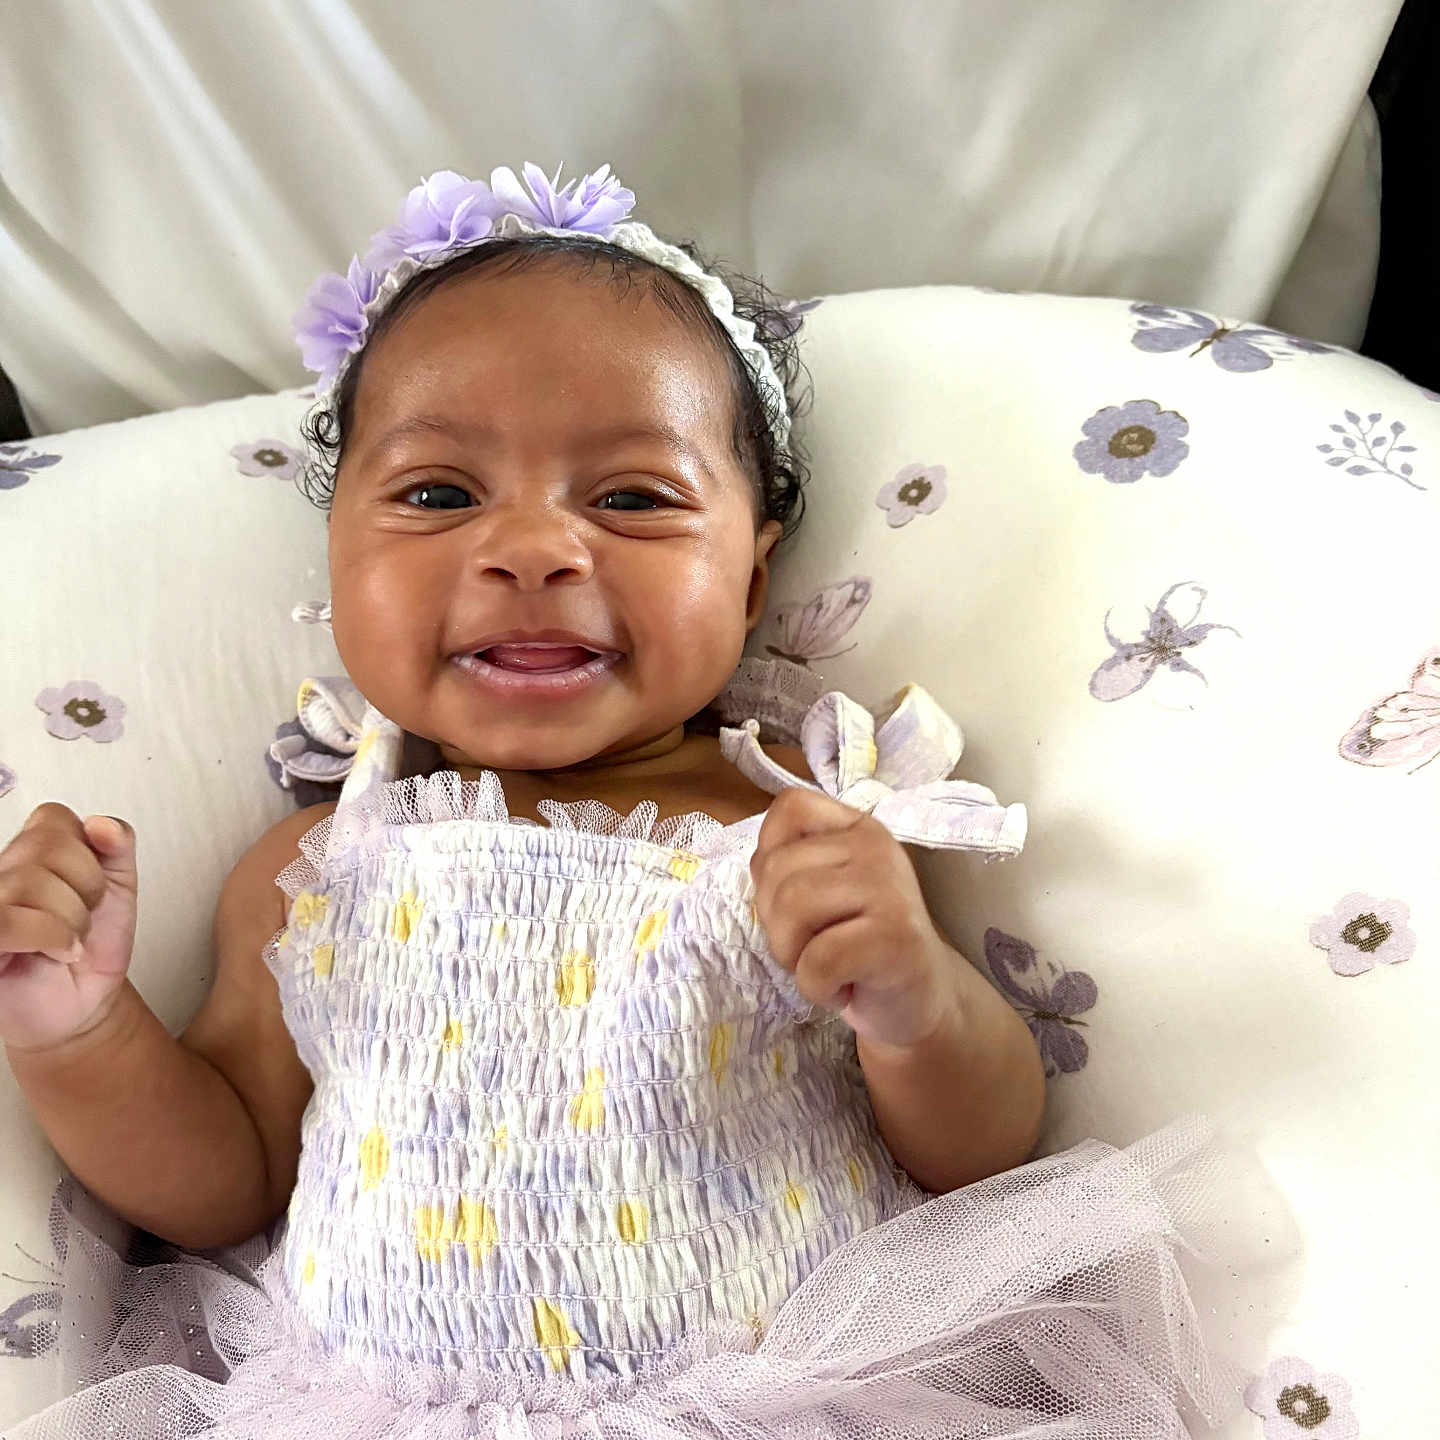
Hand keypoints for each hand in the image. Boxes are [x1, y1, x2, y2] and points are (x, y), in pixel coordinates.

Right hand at [0, 804, 138, 1053]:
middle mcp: (2, 874)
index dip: (87, 855)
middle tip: (81, 919)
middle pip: (48, 847)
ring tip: (67, 940)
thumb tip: (102, 824)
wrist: (83, 1003)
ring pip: (31, 883)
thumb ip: (118, 844)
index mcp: (30, 853)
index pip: (53, 817)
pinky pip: (9, 921)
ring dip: (70, 920)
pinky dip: (49, 937)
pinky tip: (58, 952)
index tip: (91, 888)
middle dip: (87, 890)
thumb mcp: (120, 886)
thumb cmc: (92, 946)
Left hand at [750, 788, 962, 1049]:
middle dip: (774, 922)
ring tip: (824, 967)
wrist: (919, 1000)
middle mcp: (876, 847)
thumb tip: (759, 865)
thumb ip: (791, 864)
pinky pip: (818, 961)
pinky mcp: (895, 938)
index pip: (791, 806)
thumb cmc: (859, 945)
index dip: (769, 855)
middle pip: (776, 868)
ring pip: (790, 908)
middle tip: (810, 947)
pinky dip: (816, 988)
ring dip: (791, 955)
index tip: (792, 898)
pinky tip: (843, 989)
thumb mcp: (825, 891)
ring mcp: (890, 889)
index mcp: (857, 829)